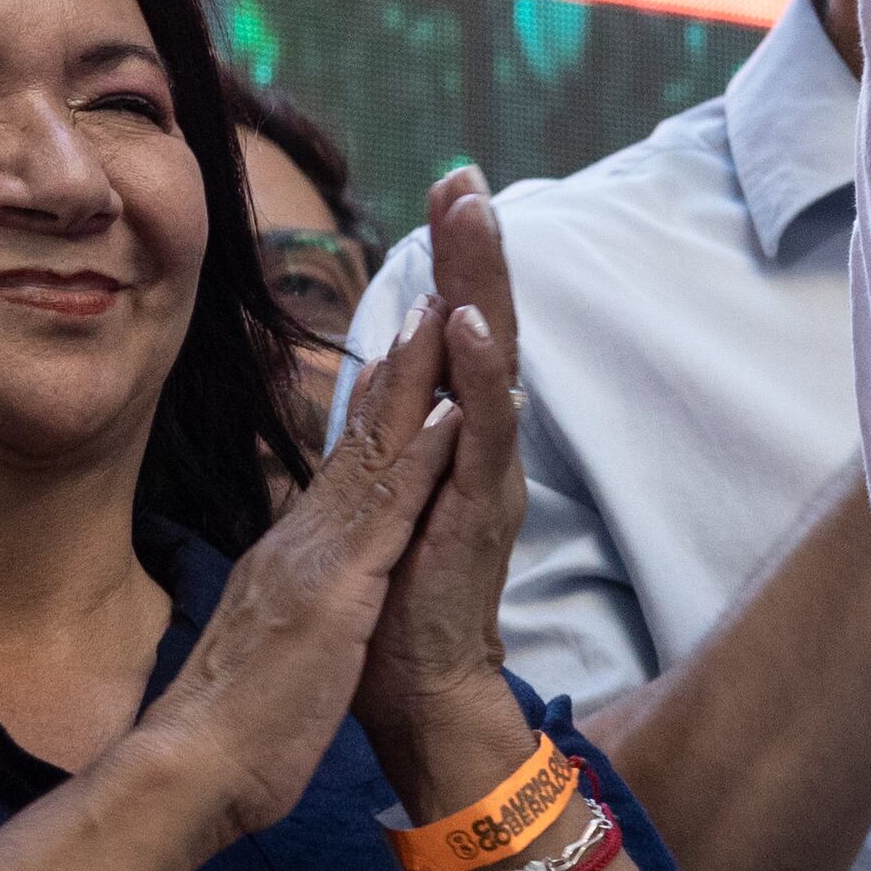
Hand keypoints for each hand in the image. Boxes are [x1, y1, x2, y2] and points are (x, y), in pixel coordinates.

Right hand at [136, 304, 466, 847]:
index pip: (345, 463)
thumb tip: (293, 575)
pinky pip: (388, 514)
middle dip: (401, 363)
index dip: (378, 404)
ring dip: (413, 382)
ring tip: (445, 312)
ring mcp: (318, 557)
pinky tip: (450, 414)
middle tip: (433, 287)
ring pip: (374, 452)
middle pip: (361, 434)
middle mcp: (303, 537)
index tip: (407, 343)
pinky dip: (419, 460)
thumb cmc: (232, 721)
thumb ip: (285, 595)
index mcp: (293, 552)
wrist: (190, 768)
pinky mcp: (337, 591)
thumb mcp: (271, 637)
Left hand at [351, 169, 539, 815]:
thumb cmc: (395, 607)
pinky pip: (483, 437)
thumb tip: (391, 378)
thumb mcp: (383, 504)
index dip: (448, 260)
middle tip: (467, 177)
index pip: (446, 331)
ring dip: (481, 290)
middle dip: (471, 251)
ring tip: (476, 221)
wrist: (416, 693)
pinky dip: (478, 380)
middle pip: (474, 327)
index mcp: (443, 440)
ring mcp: (481, 477)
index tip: (447, 189)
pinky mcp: (478, 515)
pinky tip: (468, 331)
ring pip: (487, 365)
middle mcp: (473, 446)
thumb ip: (394, 443)